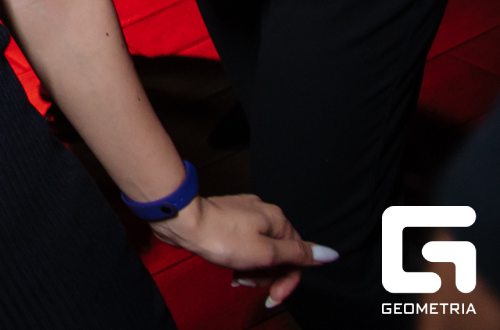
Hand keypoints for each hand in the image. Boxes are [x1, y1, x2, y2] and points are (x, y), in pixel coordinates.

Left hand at [151, 193, 335, 308]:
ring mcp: (245, 215)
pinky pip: (244, 245)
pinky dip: (241, 260)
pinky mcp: (228, 220)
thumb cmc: (223, 238)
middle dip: (266, 275)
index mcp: (279, 221)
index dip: (288, 281)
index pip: (297, 257)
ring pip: (261, 252)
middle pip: (279, 255)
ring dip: (252, 270)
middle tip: (247, 284)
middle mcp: (265, 214)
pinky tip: (230, 270)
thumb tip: (330, 253)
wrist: (183, 221)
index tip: (273, 299)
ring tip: (236, 277)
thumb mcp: (266, 252)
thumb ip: (298, 254)